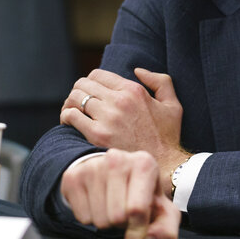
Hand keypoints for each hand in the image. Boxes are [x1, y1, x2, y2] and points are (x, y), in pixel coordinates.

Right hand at [60, 149, 179, 238]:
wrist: (110, 173)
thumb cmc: (140, 194)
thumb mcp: (162, 210)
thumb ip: (166, 229)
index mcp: (144, 164)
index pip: (137, 209)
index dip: (137, 231)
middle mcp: (117, 159)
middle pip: (116, 217)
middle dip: (121, 224)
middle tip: (125, 213)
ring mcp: (93, 166)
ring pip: (99, 219)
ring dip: (107, 222)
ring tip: (111, 207)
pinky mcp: (73, 176)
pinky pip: (83, 217)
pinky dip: (91, 218)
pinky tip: (97, 203)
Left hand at [61, 68, 189, 191]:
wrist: (164, 167)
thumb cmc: (167, 138)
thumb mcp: (172, 105)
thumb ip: (160, 81)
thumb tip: (137, 70)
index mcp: (133, 91)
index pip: (98, 74)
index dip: (91, 81)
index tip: (91, 92)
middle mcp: (119, 101)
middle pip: (83, 84)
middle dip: (78, 91)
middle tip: (79, 102)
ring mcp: (108, 118)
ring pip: (75, 97)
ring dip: (70, 103)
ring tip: (72, 112)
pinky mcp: (98, 135)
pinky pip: (72, 116)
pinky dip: (66, 116)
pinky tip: (69, 122)